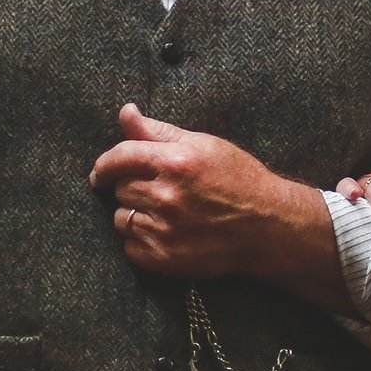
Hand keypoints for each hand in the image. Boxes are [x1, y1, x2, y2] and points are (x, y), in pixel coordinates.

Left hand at [92, 103, 310, 279]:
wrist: (268, 227)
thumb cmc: (238, 179)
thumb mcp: (203, 145)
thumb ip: (158, 131)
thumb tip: (125, 112)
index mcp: (175, 162)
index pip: (120, 157)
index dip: (105, 164)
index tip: (102, 172)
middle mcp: (167, 197)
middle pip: (120, 188)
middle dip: (133, 187)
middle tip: (159, 190)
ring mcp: (165, 231)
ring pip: (122, 219)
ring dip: (136, 215)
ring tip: (166, 213)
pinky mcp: (165, 259)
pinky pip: (131, 247)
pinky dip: (142, 242)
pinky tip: (166, 234)